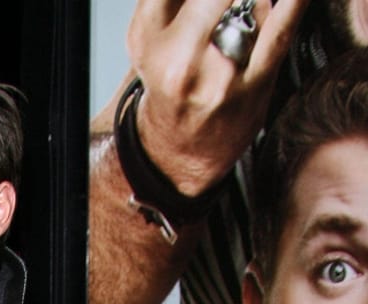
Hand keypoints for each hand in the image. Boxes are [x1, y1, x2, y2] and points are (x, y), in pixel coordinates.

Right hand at [127, 0, 309, 194]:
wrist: (179, 152)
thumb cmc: (172, 82)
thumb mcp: (150, 35)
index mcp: (148, 36)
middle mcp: (178, 59)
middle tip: (229, 6)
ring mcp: (217, 75)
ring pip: (250, 1)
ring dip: (252, 3)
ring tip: (238, 22)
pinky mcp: (251, 86)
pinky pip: (280, 29)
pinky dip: (292, 4)